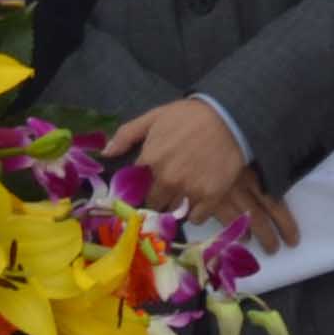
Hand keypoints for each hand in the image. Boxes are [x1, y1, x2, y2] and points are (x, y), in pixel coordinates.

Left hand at [105, 101, 299, 247]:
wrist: (227, 118)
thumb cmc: (188, 116)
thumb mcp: (153, 117)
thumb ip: (126, 135)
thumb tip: (106, 153)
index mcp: (150, 161)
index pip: (135, 187)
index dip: (140, 187)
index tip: (146, 185)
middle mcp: (167, 179)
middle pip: (153, 203)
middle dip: (157, 197)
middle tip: (167, 188)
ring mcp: (189, 190)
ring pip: (173, 211)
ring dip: (175, 205)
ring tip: (183, 192)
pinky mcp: (211, 197)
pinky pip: (196, 218)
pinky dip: (195, 212)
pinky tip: (197, 199)